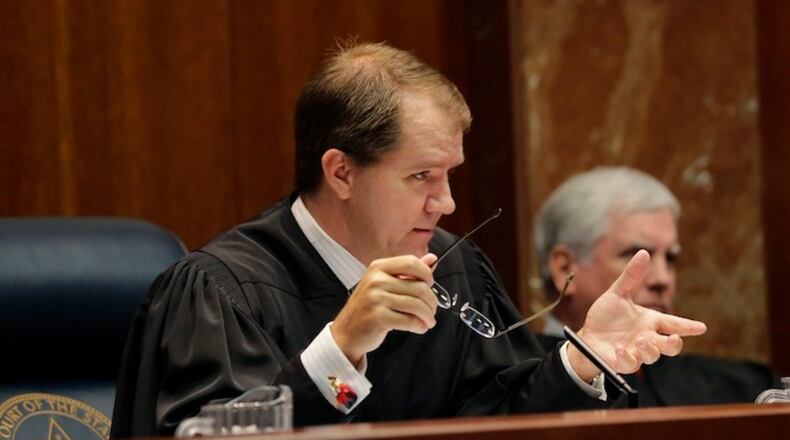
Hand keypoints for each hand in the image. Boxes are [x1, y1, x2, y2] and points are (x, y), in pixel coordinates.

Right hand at [331, 254, 438, 365]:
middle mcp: (376, 280)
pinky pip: (409, 321)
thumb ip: (408, 272)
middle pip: (419, 287)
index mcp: (378, 267)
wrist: (347, 332)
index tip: (430, 285)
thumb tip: (432, 259)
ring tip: (427, 321)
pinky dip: (420, 326)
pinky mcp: (378, 318)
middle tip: (431, 310)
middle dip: (431, 302)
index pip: (411, 262)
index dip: (427, 274)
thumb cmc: (368, 308)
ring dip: (428, 316)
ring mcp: (376, 299)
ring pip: (417, 305)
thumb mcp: (384, 284)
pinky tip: (419, 328)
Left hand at [567, 250, 706, 380]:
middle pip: (670, 345)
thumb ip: (631, 277)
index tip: (702, 327)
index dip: (688, 326)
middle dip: (674, 344)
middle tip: (674, 339)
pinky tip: (620, 349)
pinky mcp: (624, 362)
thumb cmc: (605, 316)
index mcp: (650, 321)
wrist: (588, 335)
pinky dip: (627, 357)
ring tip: (640, 341)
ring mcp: (637, 351)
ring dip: (650, 349)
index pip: (674, 323)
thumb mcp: (617, 294)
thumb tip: (644, 252)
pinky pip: (631, 364)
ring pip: (653, 356)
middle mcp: (648, 337)